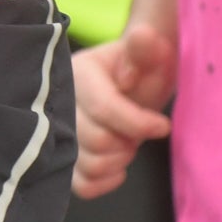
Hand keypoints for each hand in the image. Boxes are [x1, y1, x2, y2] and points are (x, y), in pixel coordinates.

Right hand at [72, 28, 176, 197]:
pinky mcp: (65, 160)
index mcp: (78, 74)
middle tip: (140, 131)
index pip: (105, 109)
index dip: (139, 123)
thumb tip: (142, 37)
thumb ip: (145, 47)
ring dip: (119, 160)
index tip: (163, 126)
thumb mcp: (149, 53)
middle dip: (128, 140)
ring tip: (128, 142)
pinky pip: (82, 184)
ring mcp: (58, 134)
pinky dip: (104, 179)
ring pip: (89, 164)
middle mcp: (60, 104)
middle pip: (96, 139)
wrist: (136, 84)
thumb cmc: (144, 68)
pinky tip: (118, 164)